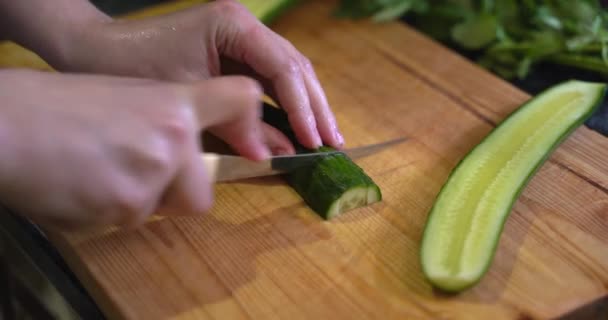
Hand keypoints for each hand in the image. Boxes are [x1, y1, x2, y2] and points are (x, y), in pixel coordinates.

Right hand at [0, 69, 266, 229]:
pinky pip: (126, 223)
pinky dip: (105, 214)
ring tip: (95, 174)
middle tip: (132, 173)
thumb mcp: (121, 95)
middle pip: (202, 192)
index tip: (255, 147)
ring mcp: (152, 176)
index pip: (240, 100)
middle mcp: (174, 139)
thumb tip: (186, 147)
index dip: (249, 124)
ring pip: (161, 210)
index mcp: (174, 103)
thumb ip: (162, 119)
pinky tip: (79, 188)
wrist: (5, 126)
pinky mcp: (126, 209)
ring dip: (135, 202)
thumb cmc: (54, 106)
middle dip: (172, 195)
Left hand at [55, 0, 343, 152]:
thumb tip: (275, 154)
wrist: (95, 52)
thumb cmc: (134, 68)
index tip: (314, 140)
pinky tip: (299, 125)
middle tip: (334, 142)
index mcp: (234, 26)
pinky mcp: (234, 55)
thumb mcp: (189, 99)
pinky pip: (270, 80)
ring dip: (307, 105)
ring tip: (326, 137)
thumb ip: (235, 125)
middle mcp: (245, 27)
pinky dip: (285, 104)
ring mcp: (241, 40)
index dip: (302, 107)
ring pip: (288, 72)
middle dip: (315, 106)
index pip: (283, 68)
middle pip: (295, 67)